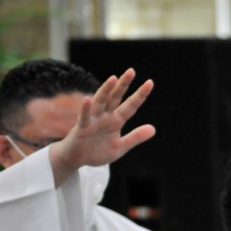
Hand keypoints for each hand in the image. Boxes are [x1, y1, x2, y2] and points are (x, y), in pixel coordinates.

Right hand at [49, 68, 155, 185]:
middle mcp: (105, 116)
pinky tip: (88, 99)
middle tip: (131, 71)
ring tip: (113, 79)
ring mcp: (93, 120)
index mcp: (116, 120)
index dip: (140, 95)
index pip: (130, 106)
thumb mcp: (120, 147)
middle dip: (123, 85)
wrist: (77, 159)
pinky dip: (85, 109)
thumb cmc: (97, 151)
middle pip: (115, 98)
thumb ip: (135, 137)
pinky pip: (84, 117)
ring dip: (106, 90)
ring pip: (100, 102)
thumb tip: (153, 129)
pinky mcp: (81, 128)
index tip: (150, 82)